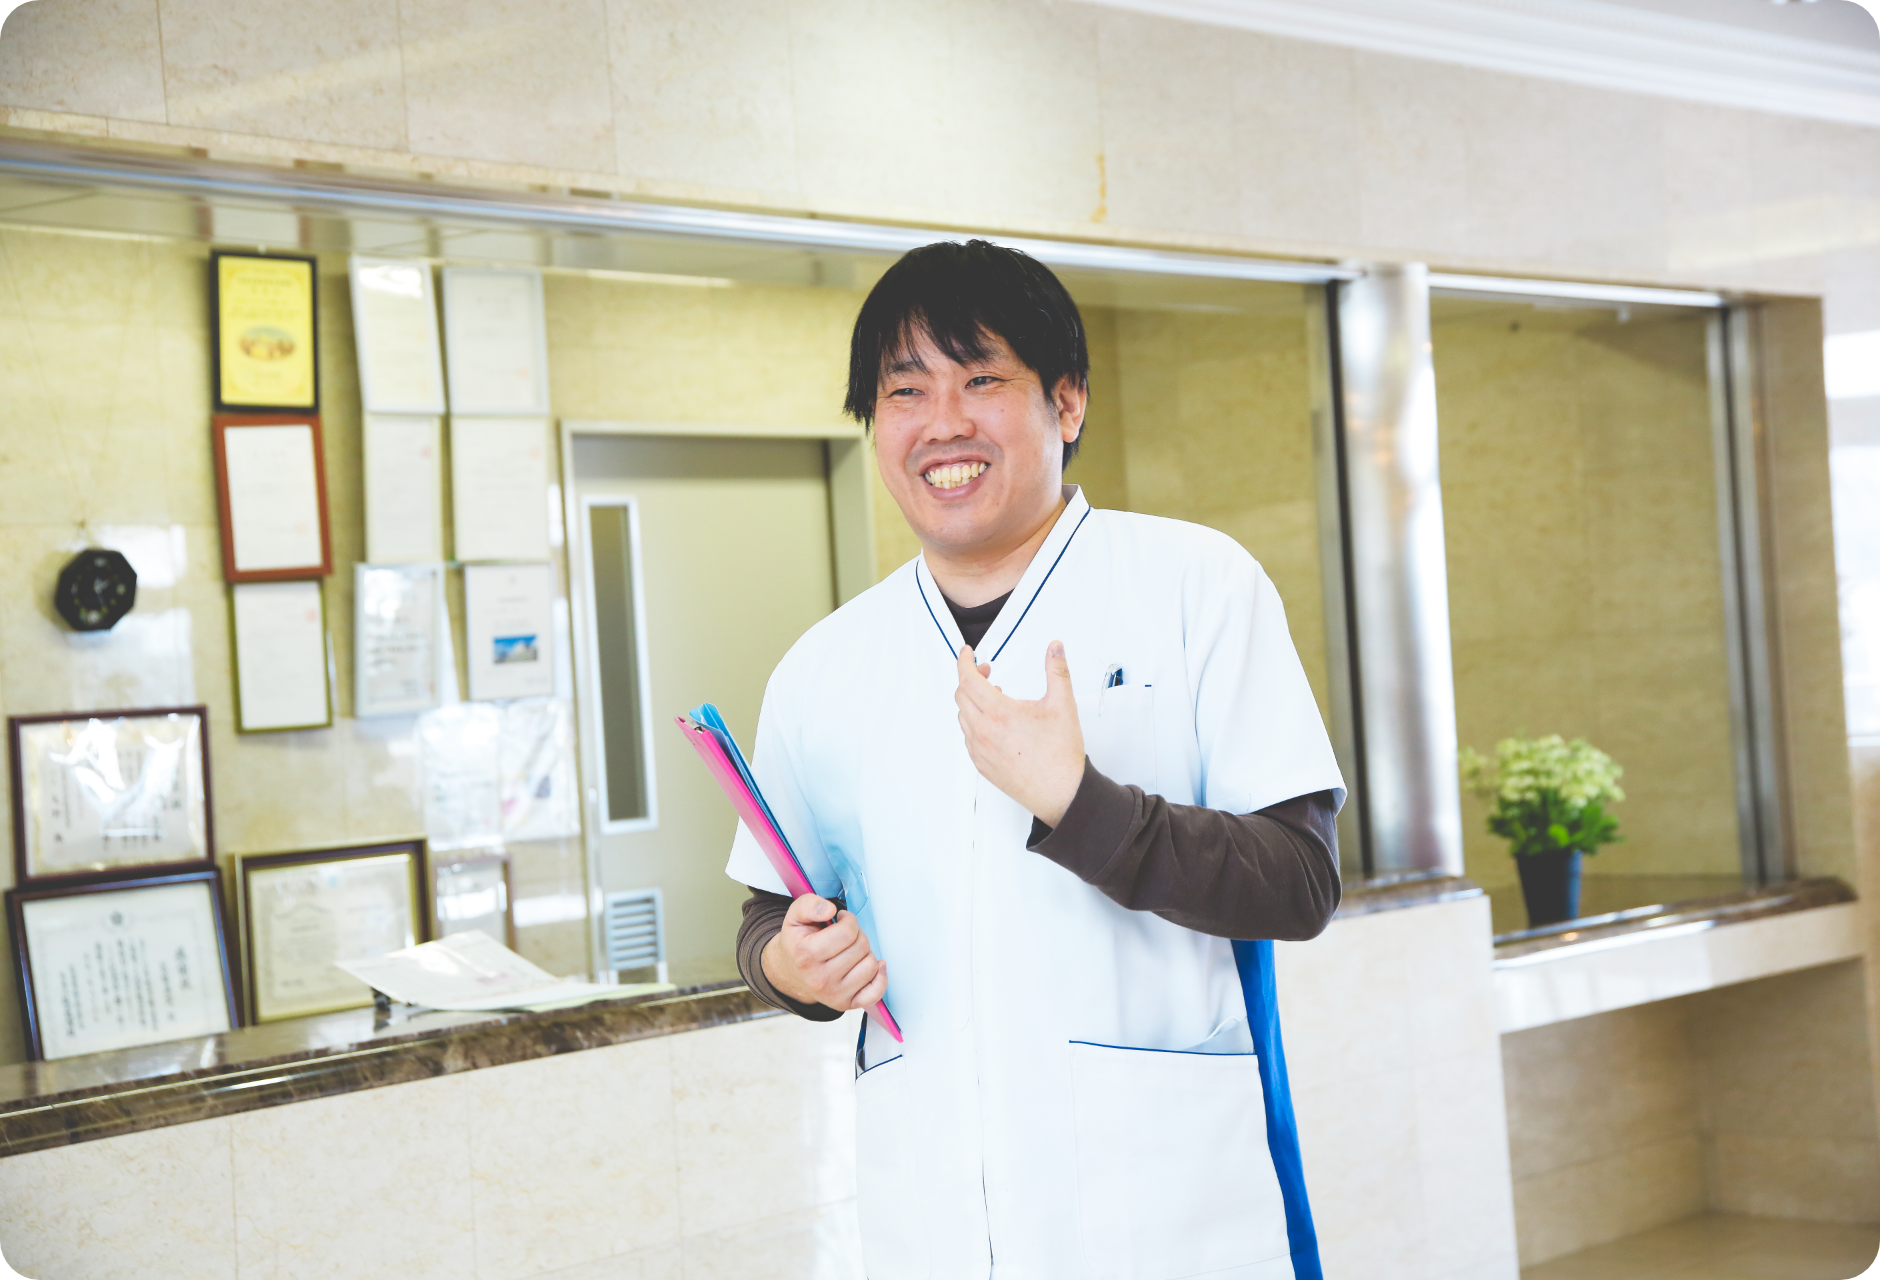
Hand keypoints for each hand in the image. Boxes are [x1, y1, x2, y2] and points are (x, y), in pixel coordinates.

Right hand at [761, 893, 888, 1010]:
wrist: (789, 971)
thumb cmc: (797, 942)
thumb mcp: (795, 916)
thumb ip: (809, 905)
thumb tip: (829, 910)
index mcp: (806, 954)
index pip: (847, 932)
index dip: (849, 919)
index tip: (841, 919)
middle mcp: (820, 978)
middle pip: (861, 946)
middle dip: (857, 934)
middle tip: (844, 936)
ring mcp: (833, 994)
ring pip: (871, 965)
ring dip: (864, 953)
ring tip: (850, 951)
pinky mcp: (845, 1004)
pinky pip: (875, 993)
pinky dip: (880, 978)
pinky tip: (872, 966)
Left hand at [955, 640, 1084, 826]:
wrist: (1062, 793)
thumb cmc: (1061, 755)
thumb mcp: (1063, 705)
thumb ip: (1057, 671)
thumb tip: (1055, 648)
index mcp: (1000, 714)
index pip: (968, 679)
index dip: (964, 661)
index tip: (968, 653)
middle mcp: (984, 732)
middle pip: (961, 695)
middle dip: (971, 678)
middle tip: (988, 673)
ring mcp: (980, 750)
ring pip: (963, 716)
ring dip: (973, 701)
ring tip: (996, 698)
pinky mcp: (982, 765)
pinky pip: (968, 737)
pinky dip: (975, 723)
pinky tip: (994, 724)